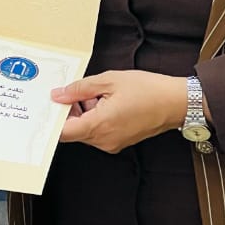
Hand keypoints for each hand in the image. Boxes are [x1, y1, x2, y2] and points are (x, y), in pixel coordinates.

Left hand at [52, 70, 187, 153]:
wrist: (174, 102)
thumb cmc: (146, 90)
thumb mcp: (109, 80)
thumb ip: (79, 89)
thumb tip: (57, 95)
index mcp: (100, 125)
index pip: (64, 132)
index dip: (53, 119)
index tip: (49, 105)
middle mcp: (104, 140)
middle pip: (73, 131)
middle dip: (69, 112)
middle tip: (76, 91)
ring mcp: (112, 144)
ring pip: (85, 131)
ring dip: (83, 114)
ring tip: (96, 93)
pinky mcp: (119, 142)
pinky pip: (97, 133)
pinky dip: (94, 118)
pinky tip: (105, 101)